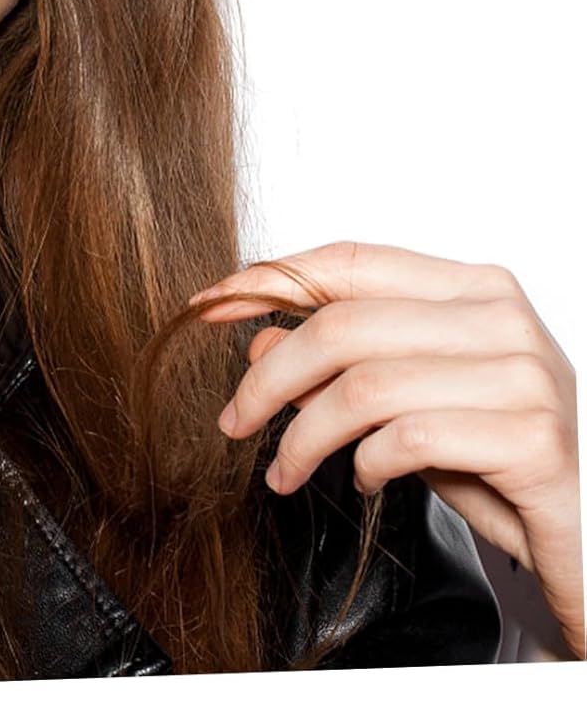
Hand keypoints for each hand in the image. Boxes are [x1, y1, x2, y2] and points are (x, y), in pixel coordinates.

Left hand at [188, 241, 582, 658]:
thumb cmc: (496, 456)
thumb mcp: (403, 401)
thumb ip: (338, 362)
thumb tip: (260, 337)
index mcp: (472, 286)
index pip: (349, 261)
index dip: (271, 279)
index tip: (210, 304)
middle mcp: (502, 317)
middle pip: (343, 326)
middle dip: (270, 378)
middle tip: (235, 420)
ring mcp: (524, 375)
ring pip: (364, 386)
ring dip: (303, 436)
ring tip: (286, 470)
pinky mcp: (533, 440)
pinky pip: (408, 439)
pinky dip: (366, 465)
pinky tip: (367, 481)